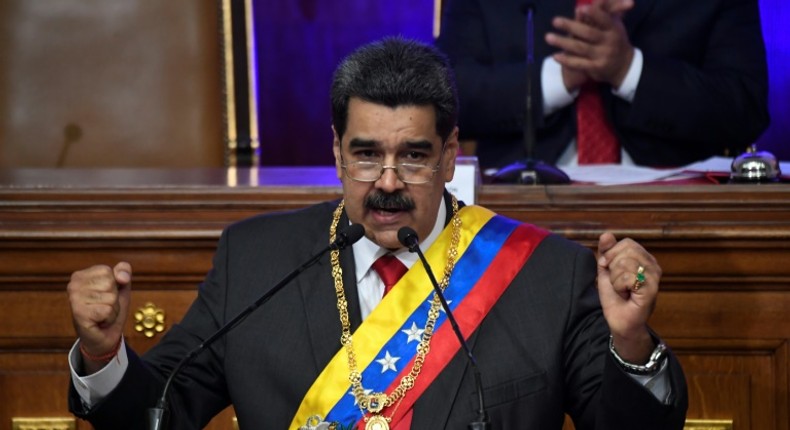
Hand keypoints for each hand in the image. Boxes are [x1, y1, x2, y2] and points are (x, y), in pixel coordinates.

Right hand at [67, 262, 131, 372]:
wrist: (104, 336)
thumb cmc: (110, 310)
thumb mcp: (120, 287)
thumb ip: (123, 272)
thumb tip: (122, 276)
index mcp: (81, 275)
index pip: (108, 271)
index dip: (115, 285)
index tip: (105, 295)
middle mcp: (74, 285)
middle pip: (110, 283)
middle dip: (114, 298)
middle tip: (104, 307)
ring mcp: (74, 300)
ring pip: (110, 298)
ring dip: (112, 309)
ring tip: (102, 314)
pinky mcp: (79, 314)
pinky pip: (107, 310)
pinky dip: (109, 318)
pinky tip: (99, 321)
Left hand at [546, 0, 634, 87]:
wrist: (623, 65)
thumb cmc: (614, 39)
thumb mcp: (613, 25)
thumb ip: (601, 14)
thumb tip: (582, 6)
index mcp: (613, 28)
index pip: (604, 20)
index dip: (593, 14)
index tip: (580, 9)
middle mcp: (609, 42)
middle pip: (588, 33)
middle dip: (571, 26)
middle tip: (555, 20)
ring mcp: (602, 56)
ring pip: (580, 48)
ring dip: (563, 42)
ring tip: (548, 37)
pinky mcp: (596, 68)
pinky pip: (579, 64)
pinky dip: (567, 60)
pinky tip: (555, 56)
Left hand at [596, 233, 659, 363]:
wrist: (619, 320)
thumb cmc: (615, 297)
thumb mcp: (606, 270)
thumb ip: (606, 252)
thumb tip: (606, 234)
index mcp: (644, 258)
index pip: (627, 243)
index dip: (611, 254)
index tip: (609, 269)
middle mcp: (653, 265)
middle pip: (626, 250)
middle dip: (613, 266)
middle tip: (617, 282)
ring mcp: (654, 277)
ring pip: (625, 262)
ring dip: (615, 278)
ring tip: (622, 289)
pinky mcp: (651, 289)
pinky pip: (627, 277)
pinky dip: (619, 286)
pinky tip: (626, 295)